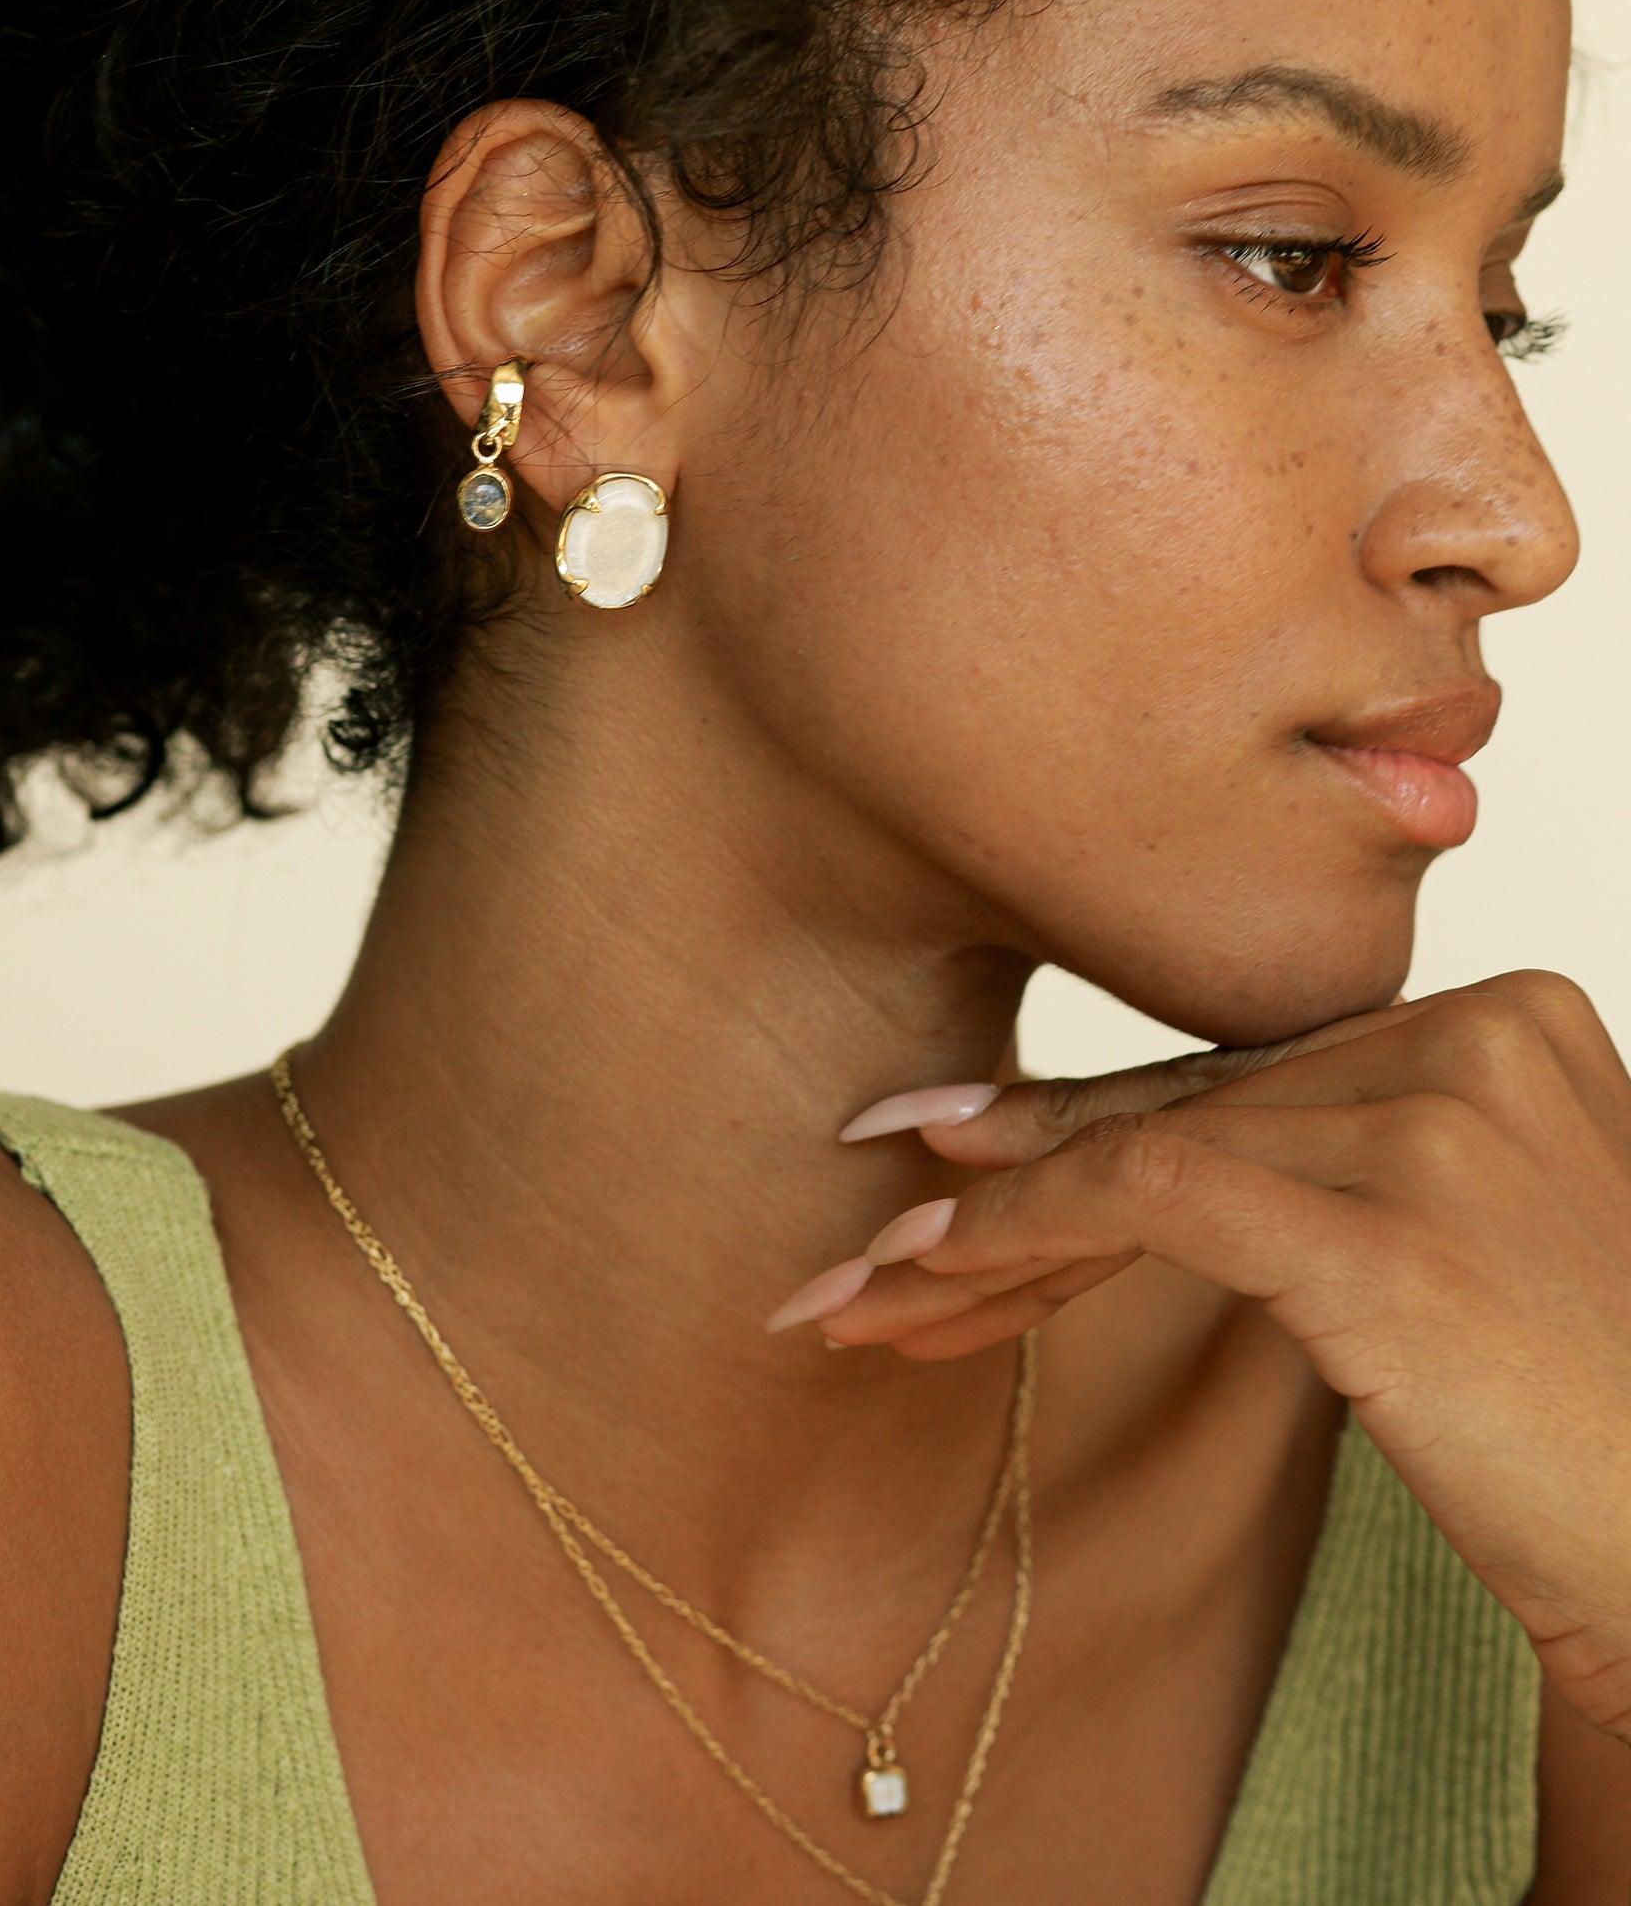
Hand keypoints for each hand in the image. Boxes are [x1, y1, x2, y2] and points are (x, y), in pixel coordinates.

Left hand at [776, 969, 1630, 1743]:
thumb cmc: (1585, 1417)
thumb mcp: (1462, 1239)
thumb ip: (1340, 1157)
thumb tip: (1136, 1145)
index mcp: (1510, 1013)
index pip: (1250, 1072)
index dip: (1091, 1120)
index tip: (946, 1140)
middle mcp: (1477, 1034)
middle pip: (1195, 1103)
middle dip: (1024, 1173)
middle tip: (876, 1222)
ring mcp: (1438, 1122)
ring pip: (1153, 1145)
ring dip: (994, 1227)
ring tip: (871, 1284)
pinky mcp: (1388, 1228)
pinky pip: (1154, 1192)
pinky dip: (1026, 1227)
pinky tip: (930, 1270)